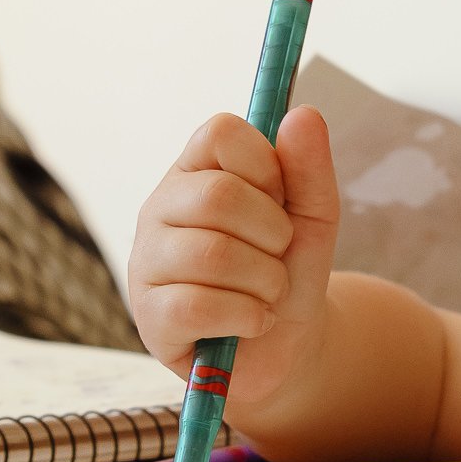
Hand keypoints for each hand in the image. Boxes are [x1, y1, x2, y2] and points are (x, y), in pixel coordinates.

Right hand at [128, 108, 339, 416]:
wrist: (290, 347)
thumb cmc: (291, 271)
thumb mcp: (314, 217)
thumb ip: (309, 168)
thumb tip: (303, 114)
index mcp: (195, 173)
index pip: (220, 133)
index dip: (266, 165)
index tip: (281, 199)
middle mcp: (160, 210)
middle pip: (217, 195)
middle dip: (273, 233)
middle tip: (277, 255)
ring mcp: (147, 263)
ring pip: (212, 254)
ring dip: (266, 280)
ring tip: (268, 293)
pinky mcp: (150, 318)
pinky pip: (199, 305)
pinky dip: (248, 316)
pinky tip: (252, 321)